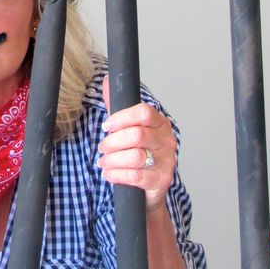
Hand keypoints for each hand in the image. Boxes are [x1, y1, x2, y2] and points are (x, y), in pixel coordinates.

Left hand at [97, 75, 176, 212]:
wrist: (151, 187)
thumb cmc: (140, 154)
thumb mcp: (129, 129)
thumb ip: (118, 108)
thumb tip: (107, 81)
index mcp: (161, 124)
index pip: (144, 112)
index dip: (122, 118)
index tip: (107, 126)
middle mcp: (167, 141)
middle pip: (136, 135)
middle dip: (113, 141)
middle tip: (102, 147)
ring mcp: (166, 161)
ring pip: (135, 156)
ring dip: (112, 159)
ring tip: (103, 162)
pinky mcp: (160, 180)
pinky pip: (135, 176)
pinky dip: (116, 174)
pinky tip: (108, 174)